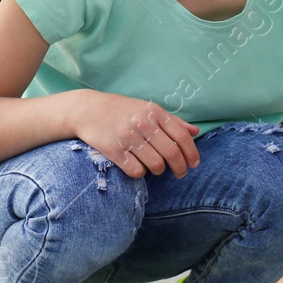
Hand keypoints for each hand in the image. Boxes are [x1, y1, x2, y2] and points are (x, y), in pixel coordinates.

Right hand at [67, 92, 199, 178]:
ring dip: (159, 171)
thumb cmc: (122, 110)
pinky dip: (141, 173)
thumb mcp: (148, 109)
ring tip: (156, 168)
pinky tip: (138, 167)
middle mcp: (143, 124)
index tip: (194, 164)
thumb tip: (196, 132)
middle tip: (180, 174)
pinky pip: (136, 171)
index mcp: (154, 112)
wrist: (86, 110)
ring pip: (156, 165)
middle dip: (180, 168)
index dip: (192, 153)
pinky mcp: (113, 150)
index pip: (182, 136)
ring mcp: (128, 137)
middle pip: (172, 153)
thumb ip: (173, 121)